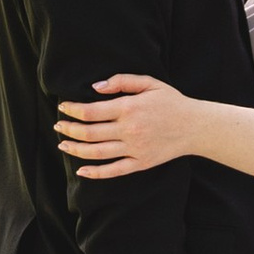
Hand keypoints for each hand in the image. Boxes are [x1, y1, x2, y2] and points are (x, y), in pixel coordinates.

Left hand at [56, 74, 195, 181]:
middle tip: (58, 126)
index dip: (73, 110)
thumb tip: (96, 87)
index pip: (91, 111)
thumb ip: (122, 81)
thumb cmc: (171, 102)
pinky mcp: (140, 163)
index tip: (63, 108)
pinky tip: (82, 171)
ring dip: (76, 149)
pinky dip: (96, 172)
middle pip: (89, 133)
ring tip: (63, 145)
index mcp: (129, 108)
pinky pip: (114, 170)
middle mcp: (128, 130)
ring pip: (97, 152)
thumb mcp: (149, 83)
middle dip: (69, 129)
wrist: (195, 126)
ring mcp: (134, 149)